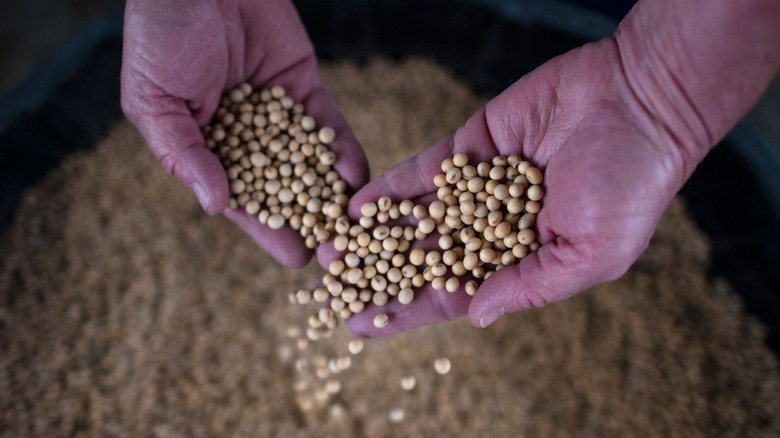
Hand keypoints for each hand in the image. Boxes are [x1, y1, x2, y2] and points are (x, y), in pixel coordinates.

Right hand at [121, 0, 367, 266]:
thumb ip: (184, 154)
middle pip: (288, 193)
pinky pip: (329, 127)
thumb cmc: (160, 38)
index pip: (246, 202)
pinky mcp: (305, 90)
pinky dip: (343, 149)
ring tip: (359, 224)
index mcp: (209, 153)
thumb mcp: (155, 101)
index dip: (271, 230)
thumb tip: (216, 207)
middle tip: (341, 255)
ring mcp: (281, 118)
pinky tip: (356, 174)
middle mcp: (249, 143)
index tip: (297, 258)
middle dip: (313, 223)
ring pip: (314, 164)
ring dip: (336, 194)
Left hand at [340, 39, 691, 335]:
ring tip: (329, 250)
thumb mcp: (592, 254)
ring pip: (416, 217)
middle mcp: (491, 228)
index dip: (408, 311)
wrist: (641, 101)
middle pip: (424, 258)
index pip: (453, 295)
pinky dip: (391, 188)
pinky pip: (422, 172)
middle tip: (332, 286)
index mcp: (520, 261)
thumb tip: (476, 318)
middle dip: (379, 273)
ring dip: (373, 234)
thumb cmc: (630, 185)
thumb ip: (530, 285)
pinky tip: (356, 205)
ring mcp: (477, 187)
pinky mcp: (471, 146)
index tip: (362, 325)